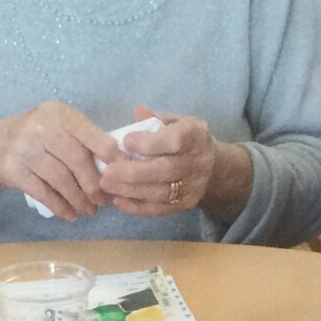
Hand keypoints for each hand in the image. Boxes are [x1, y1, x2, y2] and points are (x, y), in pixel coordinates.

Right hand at [0, 101, 116, 221]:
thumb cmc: (35, 137)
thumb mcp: (57, 126)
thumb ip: (83, 139)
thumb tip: (118, 165)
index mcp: (59, 113)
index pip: (89, 133)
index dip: (109, 154)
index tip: (123, 172)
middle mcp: (41, 127)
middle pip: (76, 159)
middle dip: (94, 184)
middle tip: (104, 201)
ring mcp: (25, 149)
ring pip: (60, 179)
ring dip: (78, 199)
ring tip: (89, 210)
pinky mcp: (13, 170)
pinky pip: (42, 192)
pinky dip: (59, 206)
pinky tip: (69, 214)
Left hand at [100, 106, 218, 217]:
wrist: (215, 170)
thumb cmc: (188, 140)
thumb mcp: (178, 122)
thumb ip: (157, 118)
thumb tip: (138, 110)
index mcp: (194, 137)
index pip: (174, 142)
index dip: (150, 143)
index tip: (126, 141)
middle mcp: (196, 163)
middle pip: (165, 170)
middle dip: (133, 172)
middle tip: (107, 171)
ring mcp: (191, 187)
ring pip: (160, 193)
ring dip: (130, 190)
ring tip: (106, 185)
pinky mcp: (184, 205)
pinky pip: (159, 209)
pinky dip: (137, 207)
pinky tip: (118, 200)